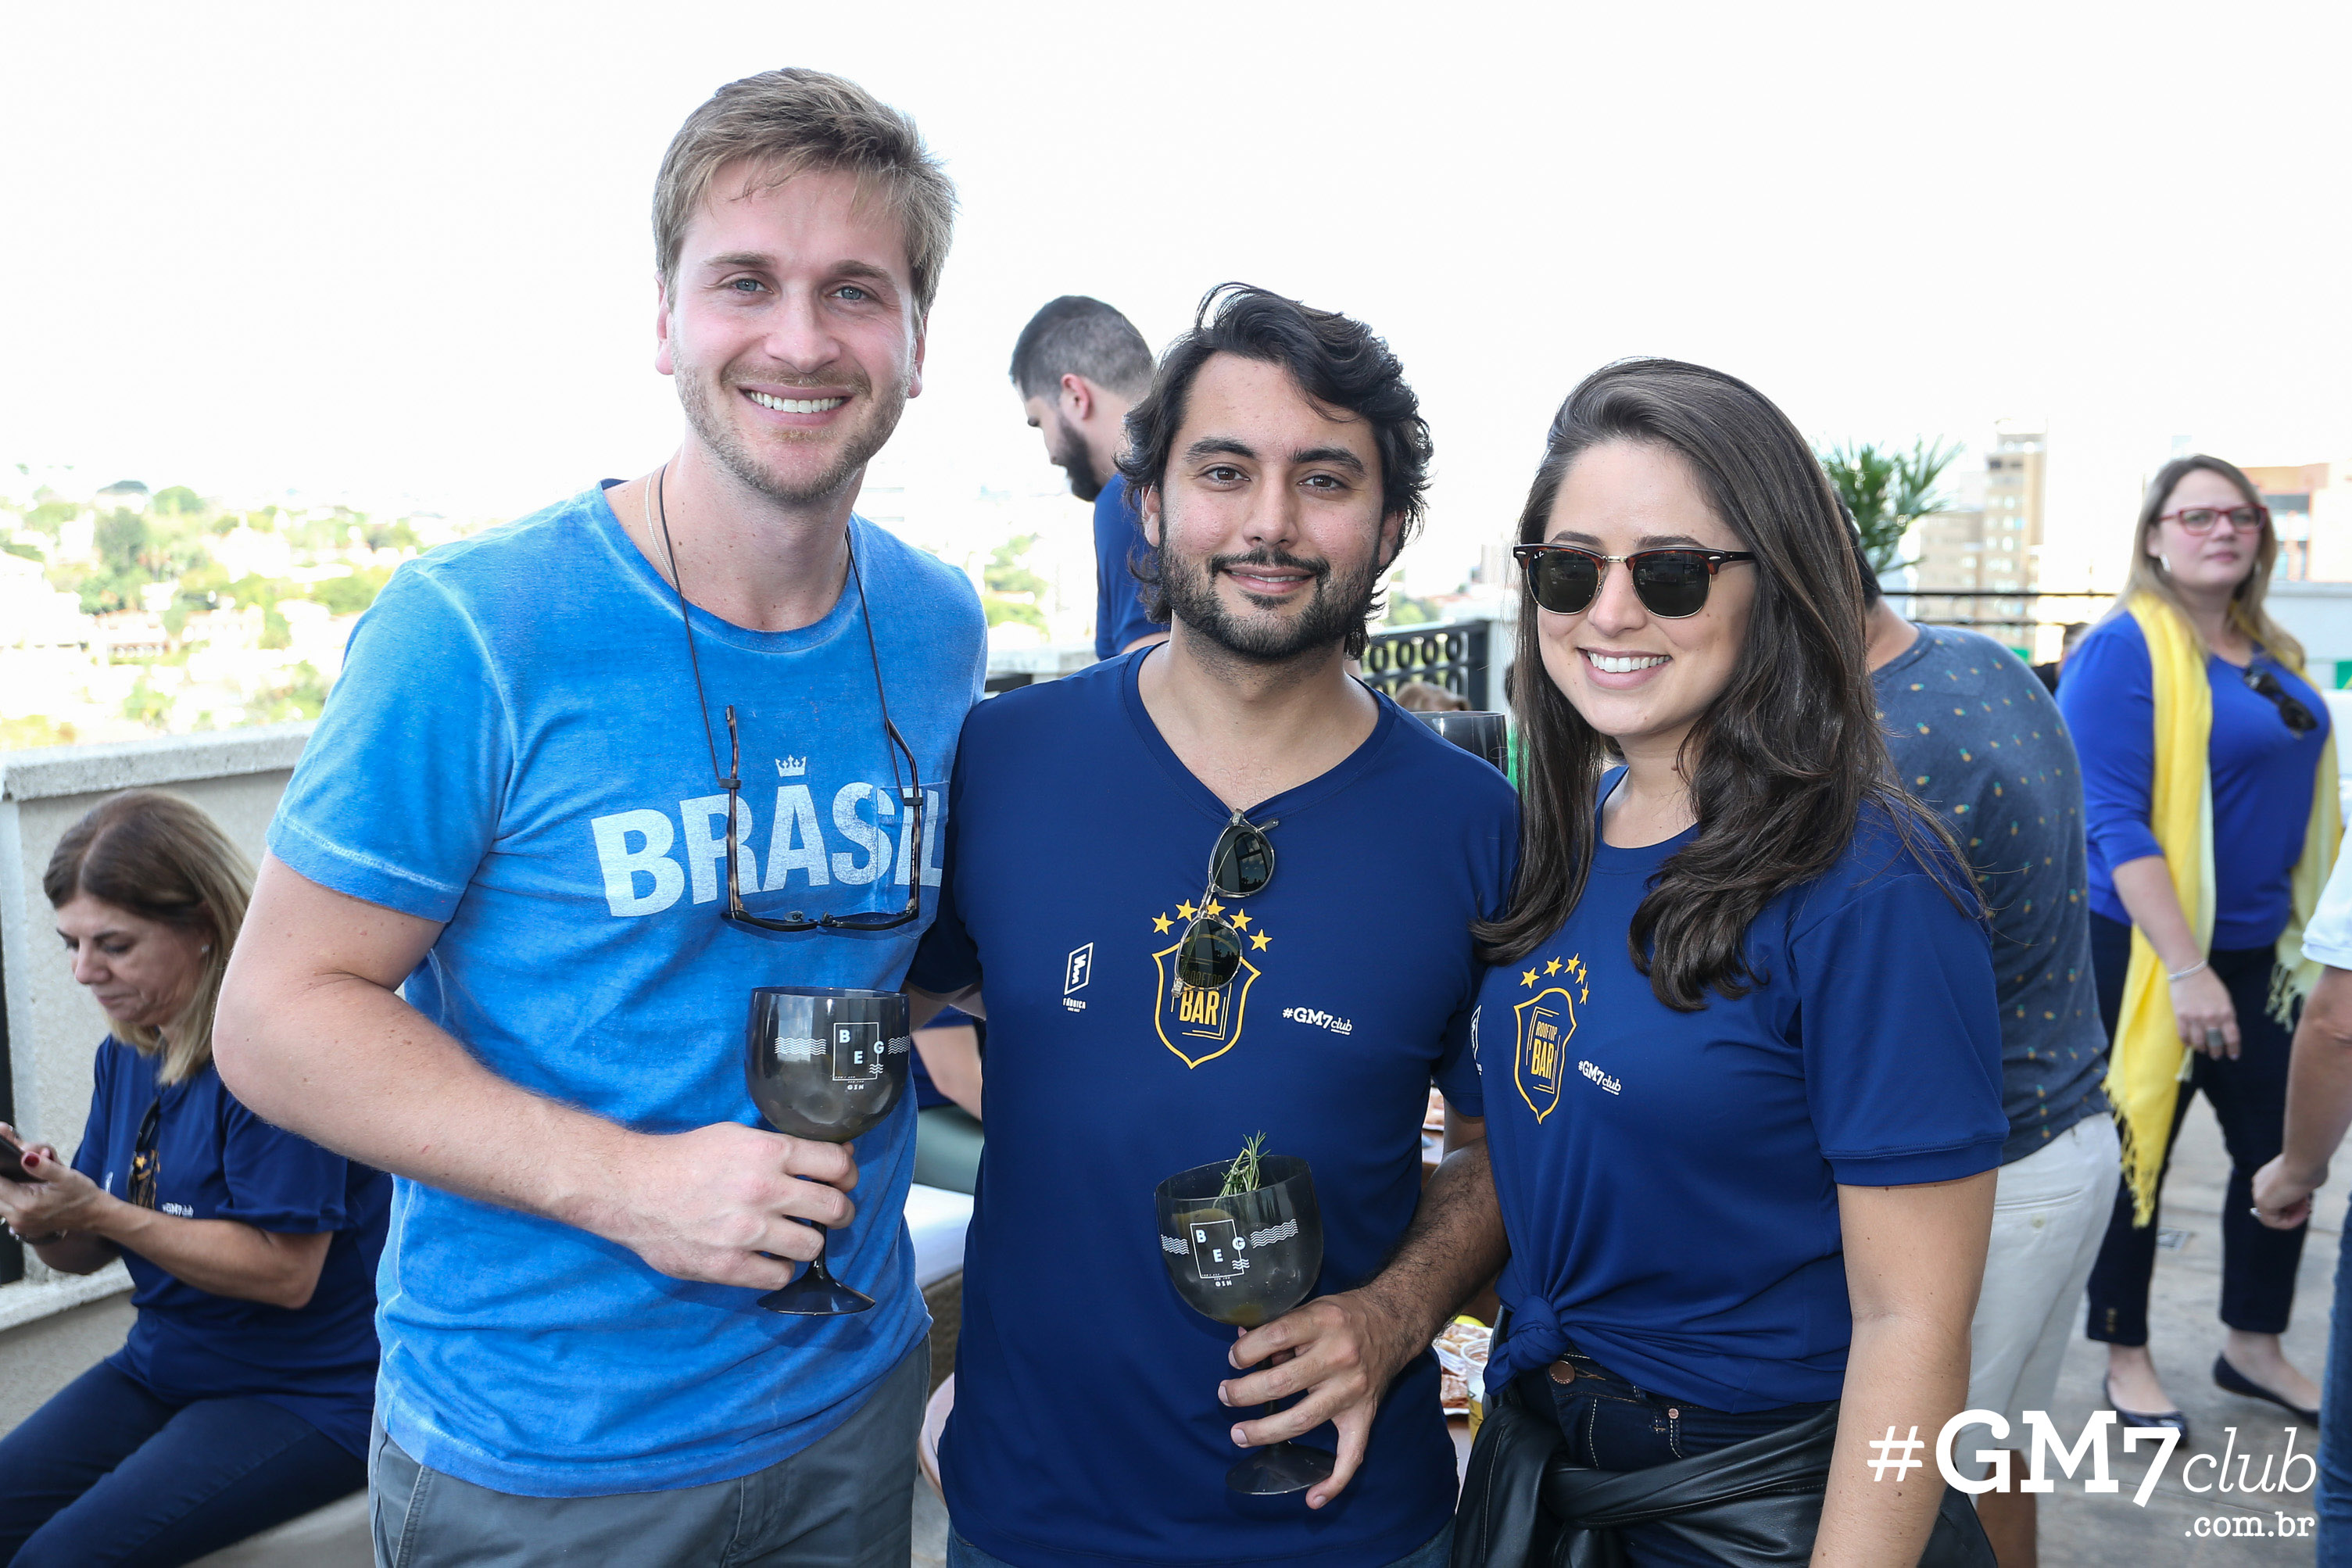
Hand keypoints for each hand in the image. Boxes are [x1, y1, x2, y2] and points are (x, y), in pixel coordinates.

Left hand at [0, 1126, 109, 1237]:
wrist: (93, 1215)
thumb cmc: (81, 1195)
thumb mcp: (66, 1176)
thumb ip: (43, 1166)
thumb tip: (25, 1156)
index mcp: (26, 1204)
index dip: (0, 1170)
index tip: (4, 1160)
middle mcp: (17, 1218)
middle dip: (2, 1178)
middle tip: (12, 1166)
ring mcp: (18, 1224)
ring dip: (4, 1189)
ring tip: (19, 1178)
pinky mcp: (20, 1226)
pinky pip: (5, 1209)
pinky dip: (9, 1197)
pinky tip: (22, 1189)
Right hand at [589, 1123, 858, 1290]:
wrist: (633, 1189)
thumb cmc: (685, 1159)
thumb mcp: (736, 1135)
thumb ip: (783, 1148)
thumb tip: (836, 1156)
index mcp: (767, 1152)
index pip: (836, 1165)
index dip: (847, 1174)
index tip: (843, 1181)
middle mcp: (763, 1191)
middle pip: (835, 1208)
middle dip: (840, 1211)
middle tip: (832, 1213)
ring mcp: (746, 1232)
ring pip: (813, 1246)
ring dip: (810, 1242)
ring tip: (797, 1236)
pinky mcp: (728, 1265)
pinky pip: (779, 1276)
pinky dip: (780, 1268)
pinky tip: (770, 1257)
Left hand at [1221, 1286, 1425, 1508]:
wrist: (1394, 1322)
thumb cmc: (1345, 1315)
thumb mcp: (1312, 1308)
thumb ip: (1279, 1327)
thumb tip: (1241, 1344)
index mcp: (1324, 1323)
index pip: (1276, 1336)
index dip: (1246, 1350)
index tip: (1234, 1359)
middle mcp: (1339, 1357)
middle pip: (1281, 1382)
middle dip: (1243, 1392)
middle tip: (1225, 1395)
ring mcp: (1352, 1390)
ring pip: (1302, 1420)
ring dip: (1264, 1431)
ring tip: (1238, 1433)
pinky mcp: (1364, 1414)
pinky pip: (1352, 1455)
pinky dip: (1333, 1481)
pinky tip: (1312, 1498)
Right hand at [2170, 966, 2237, 1057]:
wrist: (2188, 971)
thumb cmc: (2209, 983)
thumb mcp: (2225, 999)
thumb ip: (2226, 1014)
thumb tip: (2225, 1030)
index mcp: (2226, 1013)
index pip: (2232, 1037)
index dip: (2233, 1049)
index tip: (2233, 1056)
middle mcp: (2212, 1018)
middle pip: (2216, 1042)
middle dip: (2217, 1052)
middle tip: (2216, 1055)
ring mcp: (2195, 1018)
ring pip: (2200, 1042)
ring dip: (2202, 1049)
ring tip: (2202, 1050)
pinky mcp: (2181, 1017)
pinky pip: (2184, 1036)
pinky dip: (2187, 1042)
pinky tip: (2189, 1044)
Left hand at [2253, 1154, 2322, 1229]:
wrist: (2304, 1160)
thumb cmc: (2310, 1166)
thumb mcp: (2306, 1178)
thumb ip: (2300, 1188)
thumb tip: (2305, 1192)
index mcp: (2268, 1176)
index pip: (2277, 1197)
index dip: (2294, 1204)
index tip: (2307, 1201)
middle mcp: (2260, 1184)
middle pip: (2275, 1207)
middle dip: (2294, 1210)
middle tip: (2308, 1206)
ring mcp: (2259, 1192)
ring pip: (2274, 1216)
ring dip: (2294, 1217)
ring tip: (2307, 1207)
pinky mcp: (2262, 1202)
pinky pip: (2273, 1222)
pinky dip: (2290, 1222)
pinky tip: (2302, 1212)